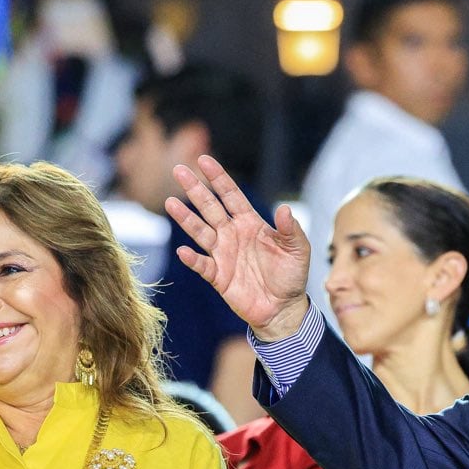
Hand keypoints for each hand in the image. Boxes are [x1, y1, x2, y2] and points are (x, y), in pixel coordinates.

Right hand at [167, 156, 312, 338]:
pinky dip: (193, 259)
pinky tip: (183, 251)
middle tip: (178, 170)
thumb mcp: (298, 250)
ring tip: (170, 203)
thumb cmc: (291, 276)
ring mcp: (223, 254)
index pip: (231, 195)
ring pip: (200, 232)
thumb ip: (290, 230)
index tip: (203, 160)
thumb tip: (285, 209)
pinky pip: (202, 265)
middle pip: (210, 207)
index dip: (218, 178)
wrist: (283, 308)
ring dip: (186, 219)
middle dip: (195, 189)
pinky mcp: (218, 276)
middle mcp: (232, 234)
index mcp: (250, 223)